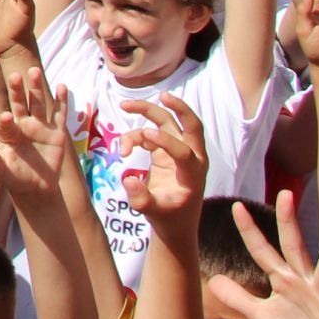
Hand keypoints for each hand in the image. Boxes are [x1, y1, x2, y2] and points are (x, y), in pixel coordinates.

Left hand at [0, 67, 70, 202]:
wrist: (36, 188)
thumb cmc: (14, 178)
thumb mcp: (1, 171)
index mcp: (9, 132)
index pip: (6, 122)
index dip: (6, 120)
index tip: (5, 118)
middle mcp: (24, 125)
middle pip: (20, 103)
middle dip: (17, 90)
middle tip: (14, 76)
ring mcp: (41, 127)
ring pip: (38, 103)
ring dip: (36, 88)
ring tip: (34, 70)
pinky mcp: (56, 133)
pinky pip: (60, 114)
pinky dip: (62, 101)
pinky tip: (62, 87)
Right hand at [114, 94, 207, 229]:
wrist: (176, 224)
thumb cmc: (169, 219)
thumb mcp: (154, 213)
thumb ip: (141, 199)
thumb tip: (128, 179)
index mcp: (194, 174)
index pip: (185, 151)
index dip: (167, 141)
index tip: (146, 134)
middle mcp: (192, 158)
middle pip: (190, 125)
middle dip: (179, 108)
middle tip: (162, 95)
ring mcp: (180, 153)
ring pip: (169, 123)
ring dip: (149, 111)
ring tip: (124, 106)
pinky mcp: (168, 152)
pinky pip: (153, 134)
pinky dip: (139, 134)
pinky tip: (125, 147)